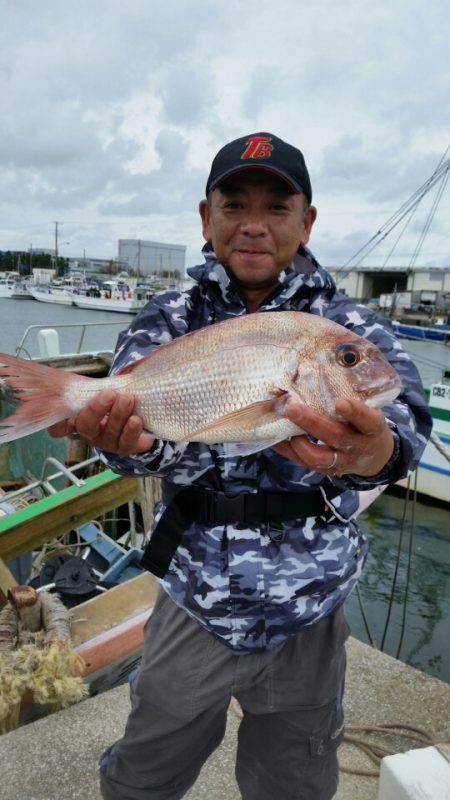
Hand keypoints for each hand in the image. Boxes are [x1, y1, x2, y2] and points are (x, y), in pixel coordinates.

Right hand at [48, 390, 155, 454]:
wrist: (140, 412)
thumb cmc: (114, 400)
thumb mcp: (99, 390)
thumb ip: (90, 385)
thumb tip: (80, 372)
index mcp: (78, 419)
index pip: (58, 426)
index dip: (57, 421)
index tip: (63, 408)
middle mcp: (90, 433)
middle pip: (86, 426)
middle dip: (97, 409)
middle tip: (109, 394)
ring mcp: (107, 442)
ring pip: (108, 433)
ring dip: (118, 415)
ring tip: (127, 399)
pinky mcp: (125, 446)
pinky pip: (126, 443)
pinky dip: (131, 431)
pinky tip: (135, 420)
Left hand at [272, 397, 393, 476]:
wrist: (374, 456)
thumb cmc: (365, 423)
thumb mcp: (369, 409)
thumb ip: (351, 396)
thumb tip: (317, 370)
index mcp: (372, 428)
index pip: (367, 421)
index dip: (355, 412)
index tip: (340, 402)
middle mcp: (357, 446)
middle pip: (336, 437)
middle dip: (312, 423)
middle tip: (293, 408)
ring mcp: (341, 461)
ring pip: (318, 457)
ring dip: (298, 442)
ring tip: (284, 425)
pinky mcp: (325, 469)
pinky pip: (302, 461)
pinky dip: (286, 449)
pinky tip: (273, 436)